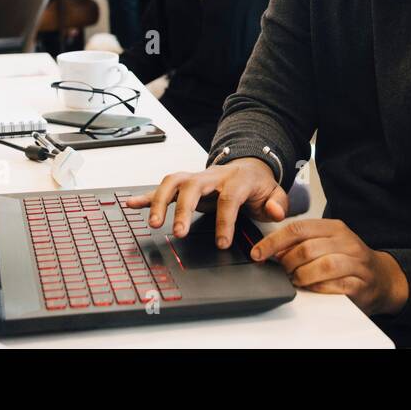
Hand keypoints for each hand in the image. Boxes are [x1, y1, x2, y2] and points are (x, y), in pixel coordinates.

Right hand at [122, 158, 287, 248]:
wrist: (248, 166)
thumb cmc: (256, 184)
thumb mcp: (274, 193)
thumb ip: (278, 203)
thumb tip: (275, 211)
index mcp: (236, 180)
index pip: (228, 199)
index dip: (224, 221)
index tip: (221, 243)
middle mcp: (212, 176)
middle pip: (193, 186)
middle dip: (184, 209)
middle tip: (179, 233)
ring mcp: (196, 178)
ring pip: (173, 182)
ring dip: (160, 201)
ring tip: (154, 223)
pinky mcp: (184, 184)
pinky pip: (162, 187)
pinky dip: (146, 195)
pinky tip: (131, 204)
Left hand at [250, 219, 408, 315]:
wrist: (381, 277)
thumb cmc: (349, 259)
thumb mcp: (327, 243)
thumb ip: (302, 243)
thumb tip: (271, 250)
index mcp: (334, 228)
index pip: (298, 229)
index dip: (274, 241)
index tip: (259, 252)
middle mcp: (346, 241)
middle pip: (308, 248)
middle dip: (288, 262)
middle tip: (282, 271)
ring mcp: (356, 262)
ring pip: (324, 265)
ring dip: (303, 276)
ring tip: (296, 280)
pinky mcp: (361, 284)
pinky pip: (337, 285)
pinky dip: (319, 288)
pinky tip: (312, 288)